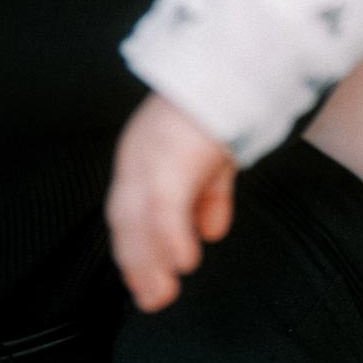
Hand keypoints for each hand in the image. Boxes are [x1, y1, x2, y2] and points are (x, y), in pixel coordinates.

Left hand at [105, 93, 236, 311]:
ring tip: (161, 295)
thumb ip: (209, 194)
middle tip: (151, 298)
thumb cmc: (227, 104)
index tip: (144, 279)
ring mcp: (151, 153)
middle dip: (137, 262)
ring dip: (149, 261)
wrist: (236, 63)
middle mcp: (139, 152)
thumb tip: (209, 233)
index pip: (129, 208)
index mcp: (144, 149)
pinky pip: (166, 205)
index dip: (135, 247)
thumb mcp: (217, 156)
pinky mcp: (172, 155)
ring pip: (139, 218)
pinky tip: (184, 261)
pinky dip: (172, 236)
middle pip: (126, 217)